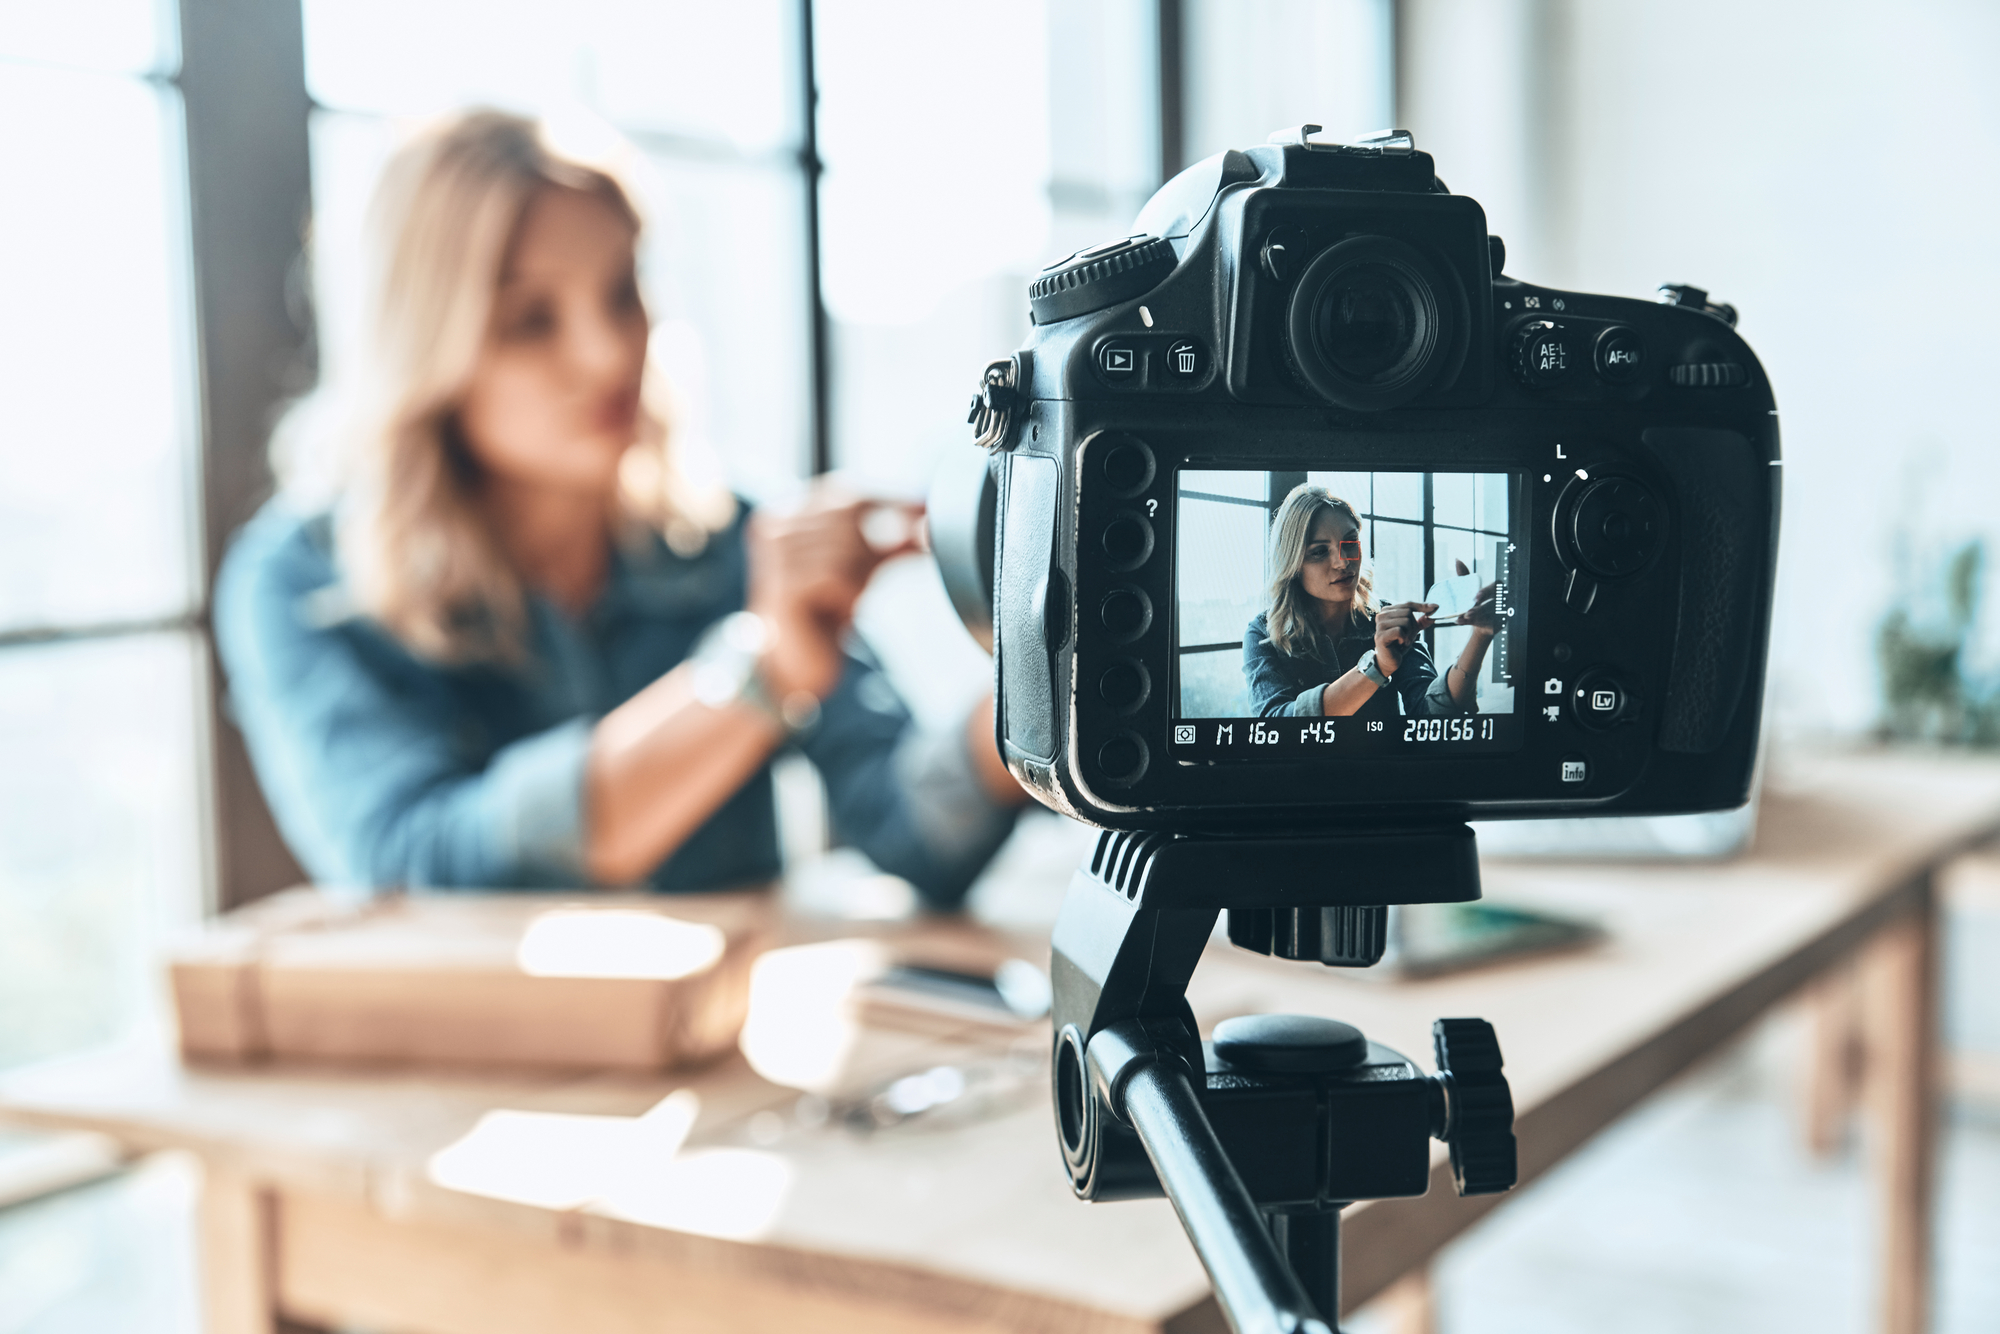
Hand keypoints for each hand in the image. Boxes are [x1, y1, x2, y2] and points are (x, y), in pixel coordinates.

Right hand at [747, 484, 923, 699]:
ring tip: (845, 600)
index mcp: (787, 512)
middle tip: (870, 579)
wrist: (798, 662)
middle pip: (849, 517)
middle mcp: (774, 526)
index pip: (845, 493)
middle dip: (874, 547)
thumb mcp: (863, 566)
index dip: (888, 500)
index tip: (925, 507)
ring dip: (859, 577)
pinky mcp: (782, 585)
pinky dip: (849, 594)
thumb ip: (893, 540)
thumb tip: (930, 517)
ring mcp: (773, 555)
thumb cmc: (826, 609)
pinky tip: (839, 610)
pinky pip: (836, 575)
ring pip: (847, 547)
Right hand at [1373, 601, 1435, 675]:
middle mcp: (1382, 615)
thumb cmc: (1399, 643)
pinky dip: (1404, 639)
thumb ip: (1421, 621)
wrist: (1389, 660)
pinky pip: (1400, 631)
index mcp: (1388, 611)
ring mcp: (1380, 625)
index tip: (1436, 607)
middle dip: (1413, 626)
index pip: (1408, 604)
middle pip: (1408, 613)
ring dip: (1409, 634)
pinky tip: (1400, 644)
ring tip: (1403, 641)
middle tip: (1408, 637)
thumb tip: (1434, 609)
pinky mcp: (1381, 636)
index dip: (1422, 606)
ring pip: (1405, 621)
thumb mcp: (1412, 630)